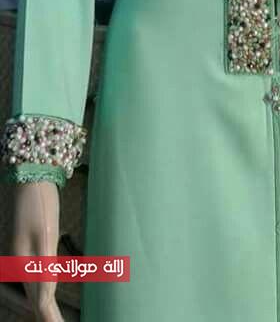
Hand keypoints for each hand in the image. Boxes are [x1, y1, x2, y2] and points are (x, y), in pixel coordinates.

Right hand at [12, 181, 63, 321]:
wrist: (31, 175)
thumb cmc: (39, 204)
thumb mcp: (45, 236)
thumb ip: (44, 270)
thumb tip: (45, 305)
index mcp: (19, 266)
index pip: (38, 304)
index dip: (50, 319)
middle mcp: (15, 266)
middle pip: (31, 300)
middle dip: (46, 313)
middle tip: (61, 320)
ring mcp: (18, 257)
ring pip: (31, 289)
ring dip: (44, 301)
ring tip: (57, 313)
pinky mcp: (25, 249)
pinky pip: (34, 276)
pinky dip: (44, 285)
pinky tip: (51, 285)